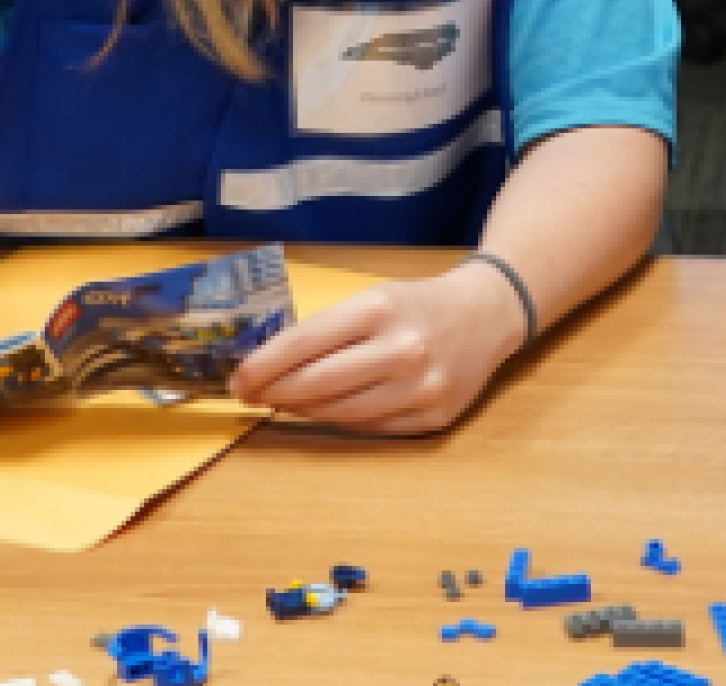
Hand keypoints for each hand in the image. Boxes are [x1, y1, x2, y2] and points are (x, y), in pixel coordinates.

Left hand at [228, 261, 526, 433]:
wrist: (487, 316)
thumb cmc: (417, 305)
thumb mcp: (373, 298)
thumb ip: (327, 330)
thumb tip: (269, 366)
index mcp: (380, 308)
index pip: (304, 343)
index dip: (263, 366)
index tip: (239, 378)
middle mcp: (403, 349)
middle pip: (317, 384)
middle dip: (274, 392)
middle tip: (251, 395)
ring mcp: (421, 388)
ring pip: (340, 413)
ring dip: (302, 410)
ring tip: (283, 402)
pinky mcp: (433, 417)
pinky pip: (369, 428)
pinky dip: (339, 421)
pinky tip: (323, 411)